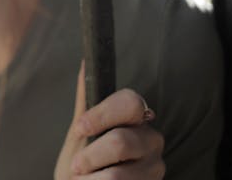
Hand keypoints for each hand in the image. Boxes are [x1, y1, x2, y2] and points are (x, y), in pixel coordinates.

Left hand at [54, 63, 164, 178]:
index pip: (130, 102)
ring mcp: (155, 166)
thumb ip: (86, 102)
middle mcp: (151, 138)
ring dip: (91, 179)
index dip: (102, 115)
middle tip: (77, 166)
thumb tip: (84, 63)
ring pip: (118, 174)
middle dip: (91, 156)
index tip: (79, 129)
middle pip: (121, 141)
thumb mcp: (80, 131)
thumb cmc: (82, 161)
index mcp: (135, 117)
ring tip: (83, 179)